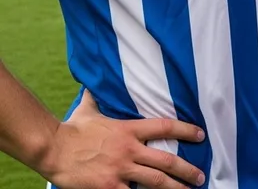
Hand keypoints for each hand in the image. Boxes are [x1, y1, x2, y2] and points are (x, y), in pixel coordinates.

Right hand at [40, 90, 205, 188]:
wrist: (53, 148)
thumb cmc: (72, 129)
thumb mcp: (90, 109)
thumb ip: (98, 97)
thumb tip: (95, 82)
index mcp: (129, 130)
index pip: (165, 126)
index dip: (185, 130)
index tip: (200, 134)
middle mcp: (129, 150)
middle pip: (166, 160)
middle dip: (186, 170)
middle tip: (200, 176)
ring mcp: (120, 170)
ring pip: (155, 182)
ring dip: (174, 188)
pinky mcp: (108, 187)